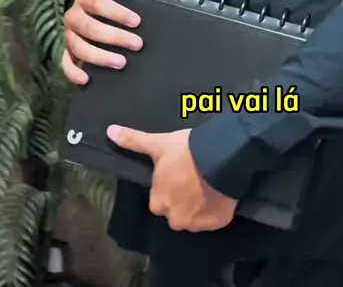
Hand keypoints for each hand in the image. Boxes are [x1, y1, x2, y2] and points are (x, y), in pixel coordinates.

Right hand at [62, 0, 142, 84]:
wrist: (84, 5)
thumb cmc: (106, 3)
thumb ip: (125, 3)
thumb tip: (149, 16)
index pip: (99, 3)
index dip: (118, 13)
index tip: (136, 22)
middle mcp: (73, 16)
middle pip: (91, 28)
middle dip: (116, 37)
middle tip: (137, 44)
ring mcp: (68, 35)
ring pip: (79, 47)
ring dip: (101, 57)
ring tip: (122, 62)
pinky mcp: (66, 50)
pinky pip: (66, 63)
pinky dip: (73, 73)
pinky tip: (86, 79)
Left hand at [106, 125, 237, 231]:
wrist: (219, 158)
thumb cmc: (185, 151)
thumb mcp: (158, 143)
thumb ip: (133, 140)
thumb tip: (109, 131)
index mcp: (158, 202)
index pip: (159, 200)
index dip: (168, 187)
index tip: (178, 174)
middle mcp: (175, 219)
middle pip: (177, 212)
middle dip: (183, 199)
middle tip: (194, 179)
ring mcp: (197, 224)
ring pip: (195, 217)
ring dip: (200, 205)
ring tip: (209, 184)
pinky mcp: (217, 223)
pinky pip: (214, 219)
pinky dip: (216, 209)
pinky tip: (220, 193)